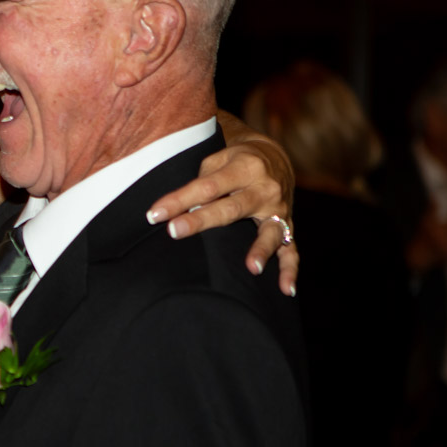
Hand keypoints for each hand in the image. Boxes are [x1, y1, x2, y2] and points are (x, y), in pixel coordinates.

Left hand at [147, 121, 297, 296]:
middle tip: (175, 231)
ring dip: (261, 250)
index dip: (179, 199)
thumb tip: (182, 207)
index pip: (207, 186)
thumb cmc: (236, 160)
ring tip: (251, 268)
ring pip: (269, 232)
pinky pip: (292, 250)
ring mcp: (279, 210)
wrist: (275, 157)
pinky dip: (290, 270)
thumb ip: (204, 179)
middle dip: (202, 221)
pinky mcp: (288, 226)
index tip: (155, 214)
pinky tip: (285, 289)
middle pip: (231, 209)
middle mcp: (265, 189)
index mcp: (245, 168)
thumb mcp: (219, 158)